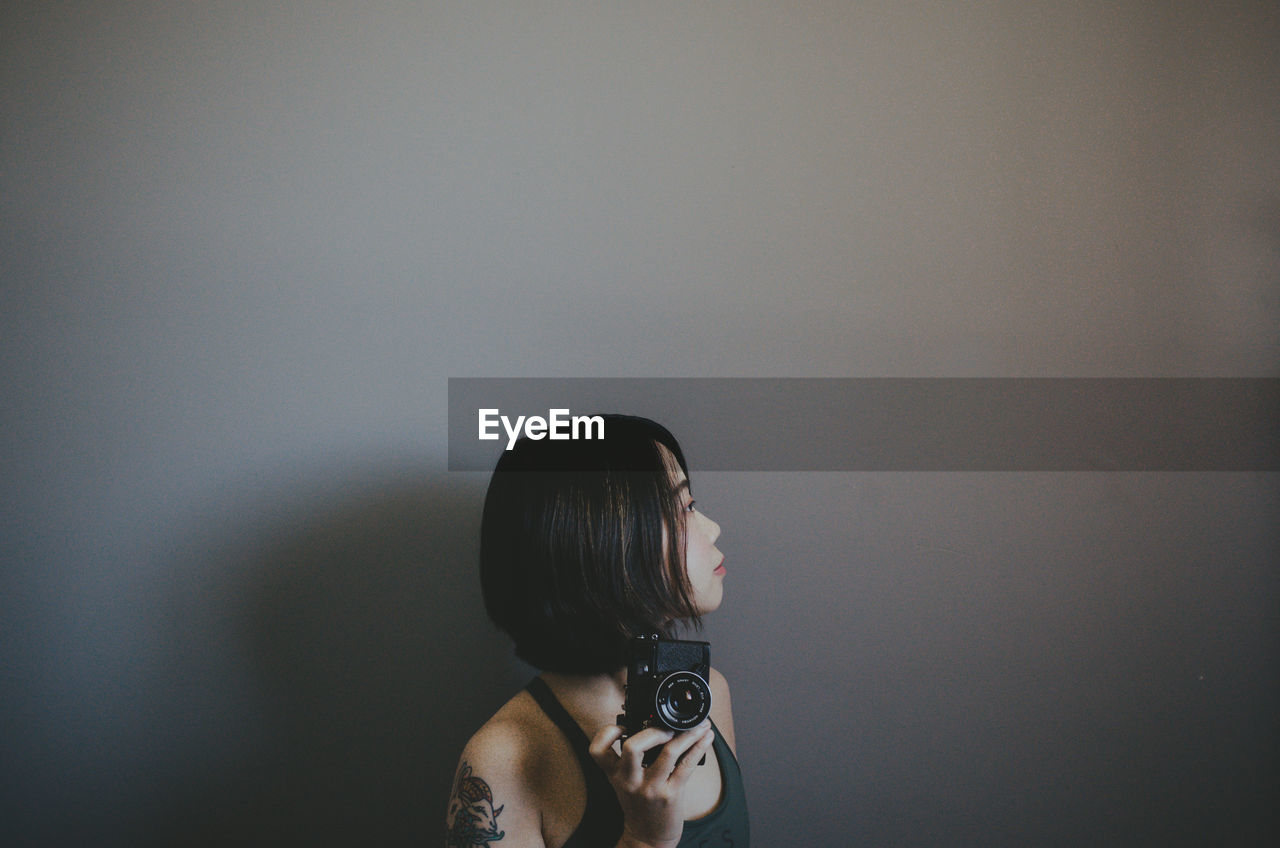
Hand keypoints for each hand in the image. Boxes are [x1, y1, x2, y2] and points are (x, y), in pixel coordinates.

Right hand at [588, 721, 715, 847]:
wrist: (648, 838)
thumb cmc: (640, 806)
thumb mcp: (625, 783)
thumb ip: (630, 760)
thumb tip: (653, 726)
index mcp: (615, 775)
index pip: (598, 750)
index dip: (607, 733)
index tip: (624, 727)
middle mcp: (629, 781)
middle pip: (632, 747)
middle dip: (652, 730)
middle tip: (666, 728)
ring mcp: (650, 789)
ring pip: (668, 752)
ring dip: (687, 734)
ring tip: (697, 727)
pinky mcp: (670, 795)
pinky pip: (687, 765)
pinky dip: (699, 747)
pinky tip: (706, 738)